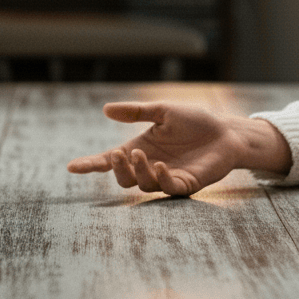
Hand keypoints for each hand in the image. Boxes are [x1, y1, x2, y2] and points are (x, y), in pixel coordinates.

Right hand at [66, 103, 289, 195]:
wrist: (226, 130)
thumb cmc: (195, 120)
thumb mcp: (163, 111)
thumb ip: (136, 112)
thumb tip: (106, 110)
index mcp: (139, 148)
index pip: (110, 160)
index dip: (91, 164)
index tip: (72, 167)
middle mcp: (149, 166)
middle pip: (123, 178)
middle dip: (116, 168)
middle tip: (119, 153)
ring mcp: (167, 177)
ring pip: (142, 185)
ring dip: (138, 171)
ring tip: (142, 155)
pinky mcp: (186, 184)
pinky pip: (168, 188)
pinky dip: (161, 179)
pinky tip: (161, 167)